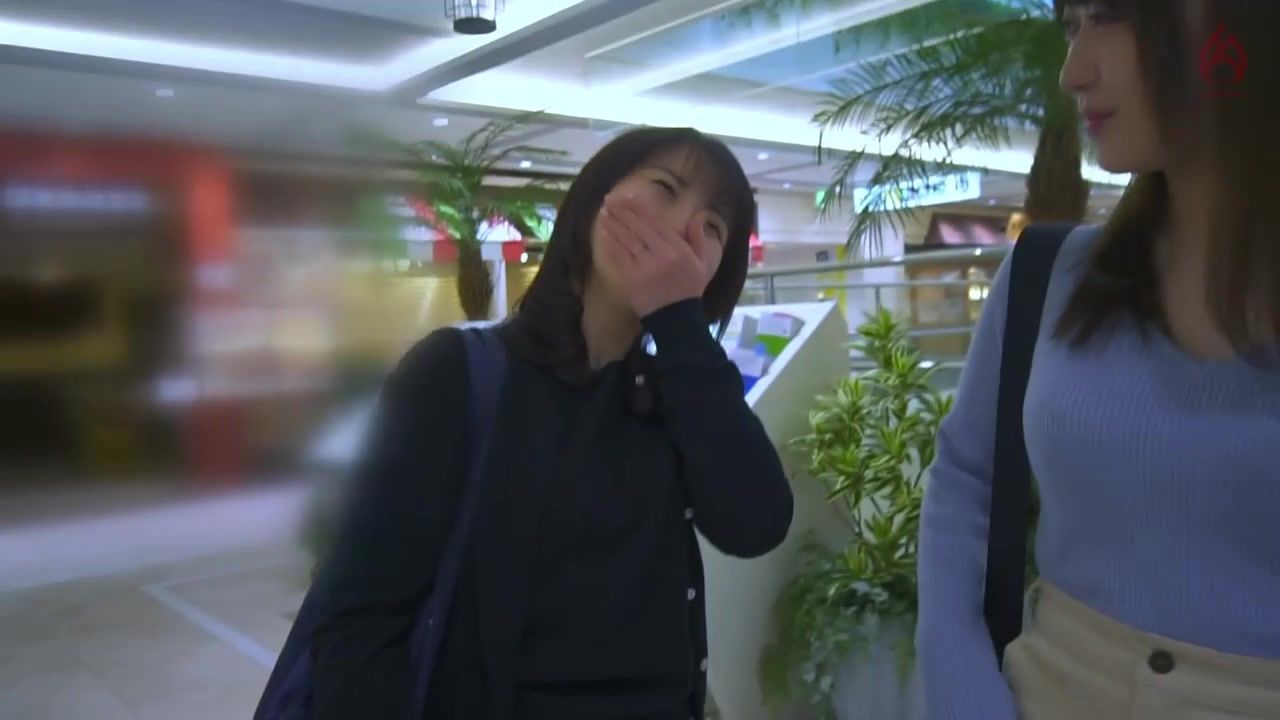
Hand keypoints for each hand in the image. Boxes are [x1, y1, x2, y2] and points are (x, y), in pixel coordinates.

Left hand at [597, 193, 712, 317]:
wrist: (677, 318)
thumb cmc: (689, 289)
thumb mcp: (702, 263)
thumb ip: (699, 238)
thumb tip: (698, 215)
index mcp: (677, 250)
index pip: (654, 223)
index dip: (638, 209)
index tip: (627, 198)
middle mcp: (660, 256)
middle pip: (637, 228)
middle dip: (621, 212)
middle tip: (609, 200)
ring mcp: (644, 269)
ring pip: (625, 241)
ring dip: (613, 224)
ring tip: (604, 212)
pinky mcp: (631, 280)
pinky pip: (618, 258)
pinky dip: (610, 244)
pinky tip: (603, 234)